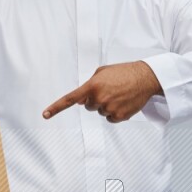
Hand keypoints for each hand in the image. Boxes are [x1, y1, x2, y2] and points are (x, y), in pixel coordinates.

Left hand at [42, 61, 161, 122]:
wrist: (146, 78)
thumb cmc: (124, 72)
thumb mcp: (103, 72)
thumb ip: (89, 84)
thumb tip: (82, 100)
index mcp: (93, 86)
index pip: (71, 99)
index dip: (56, 107)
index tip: (45, 115)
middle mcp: (99, 99)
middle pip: (89, 106)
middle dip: (96, 99)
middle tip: (111, 90)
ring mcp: (109, 109)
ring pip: (100, 112)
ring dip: (107, 105)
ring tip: (120, 94)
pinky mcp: (119, 117)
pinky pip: (110, 119)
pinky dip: (115, 113)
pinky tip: (124, 102)